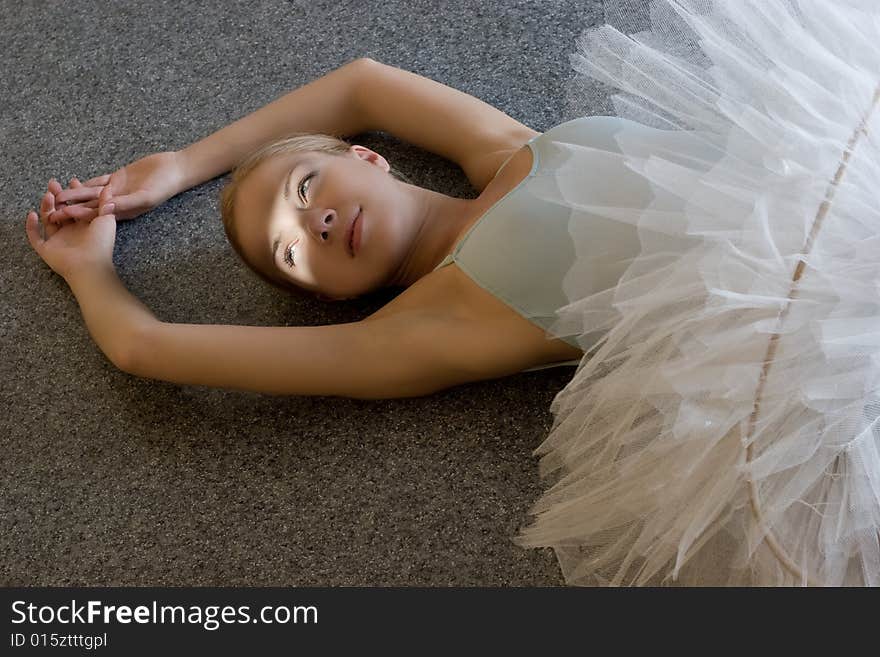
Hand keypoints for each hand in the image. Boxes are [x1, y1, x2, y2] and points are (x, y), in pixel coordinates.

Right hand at [26, 184, 117, 281]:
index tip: (72, 181)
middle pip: (61, 211)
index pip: (77, 207)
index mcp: (85, 226)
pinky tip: (32, 214)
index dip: (75, 194)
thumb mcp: (107, 219)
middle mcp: (71, 232)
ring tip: (48, 195)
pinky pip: (35, 236)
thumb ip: (106, 203)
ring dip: (46, 207)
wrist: (90, 264)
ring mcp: (58, 241)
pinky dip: (31, 226)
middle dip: (57, 197)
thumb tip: (109, 187)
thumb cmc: (101, 243)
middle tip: (54, 184)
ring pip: (48, 220)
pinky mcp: (46, 249)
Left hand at [45, 150, 187, 223]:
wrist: (173, 169)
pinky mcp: (118, 179)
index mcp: (123, 212)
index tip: (62, 215)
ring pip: (91, 194)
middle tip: (51, 210)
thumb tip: (103, 209)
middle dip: (71, 208)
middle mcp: (117, 203)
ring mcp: (117, 191)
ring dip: (75, 195)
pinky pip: (98, 182)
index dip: (78, 215)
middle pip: (89, 206)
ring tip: (56, 195)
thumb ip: (125, 203)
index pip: (96, 215)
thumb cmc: (163, 186)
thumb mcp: (145, 196)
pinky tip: (72, 183)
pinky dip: (86, 183)